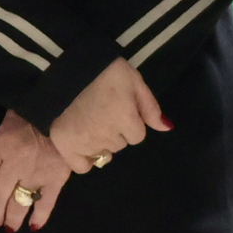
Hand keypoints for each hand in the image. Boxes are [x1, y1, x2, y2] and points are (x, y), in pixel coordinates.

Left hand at [0, 112, 78, 232]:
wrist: (68, 109)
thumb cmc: (35, 111)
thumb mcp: (10, 121)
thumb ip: (1, 142)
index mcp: (0, 146)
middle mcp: (14, 164)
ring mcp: (35, 173)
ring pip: (18, 204)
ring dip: (12, 219)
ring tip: (9, 228)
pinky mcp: (56, 179)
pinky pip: (45, 204)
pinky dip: (39, 217)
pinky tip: (34, 226)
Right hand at [46, 57, 167, 171]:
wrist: (67, 66)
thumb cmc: (104, 71)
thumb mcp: (134, 81)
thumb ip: (150, 107)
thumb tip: (167, 128)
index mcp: (126, 119)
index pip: (137, 136)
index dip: (130, 121)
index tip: (119, 108)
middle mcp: (107, 135)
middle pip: (120, 144)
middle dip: (116, 131)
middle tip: (103, 111)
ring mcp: (84, 142)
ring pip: (103, 153)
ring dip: (100, 141)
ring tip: (90, 120)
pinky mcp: (65, 145)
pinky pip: (82, 166)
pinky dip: (84, 158)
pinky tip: (82, 142)